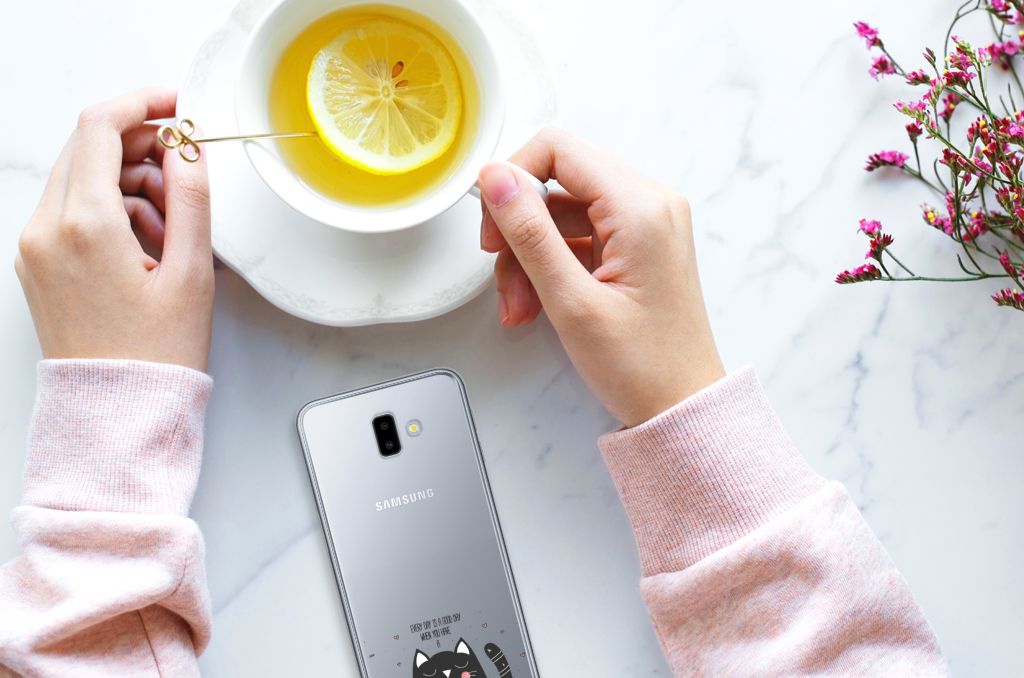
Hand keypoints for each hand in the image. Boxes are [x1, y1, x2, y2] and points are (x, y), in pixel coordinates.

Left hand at [15, 88, 213, 371]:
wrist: (117, 411)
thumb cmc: (155, 355)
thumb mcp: (191, 272)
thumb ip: (192, 198)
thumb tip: (188, 148)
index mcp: (85, 225)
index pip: (101, 127)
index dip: (143, 103)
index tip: (176, 105)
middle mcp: (47, 229)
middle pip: (88, 148)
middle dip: (141, 147)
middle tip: (184, 173)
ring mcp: (36, 246)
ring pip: (81, 178)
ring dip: (129, 182)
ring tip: (172, 228)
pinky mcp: (37, 263)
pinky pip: (72, 210)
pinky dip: (110, 209)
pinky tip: (147, 244)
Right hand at [478, 128, 723, 426]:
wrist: (682, 407)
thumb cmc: (642, 366)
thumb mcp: (571, 301)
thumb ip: (529, 233)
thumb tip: (495, 178)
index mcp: (641, 207)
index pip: (558, 149)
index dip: (513, 179)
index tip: (492, 225)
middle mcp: (649, 203)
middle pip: (557, 182)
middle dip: (519, 230)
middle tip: (502, 276)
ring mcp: (645, 224)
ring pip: (561, 213)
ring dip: (529, 257)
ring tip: (520, 308)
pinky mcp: (637, 245)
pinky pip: (578, 237)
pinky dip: (550, 266)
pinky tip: (537, 305)